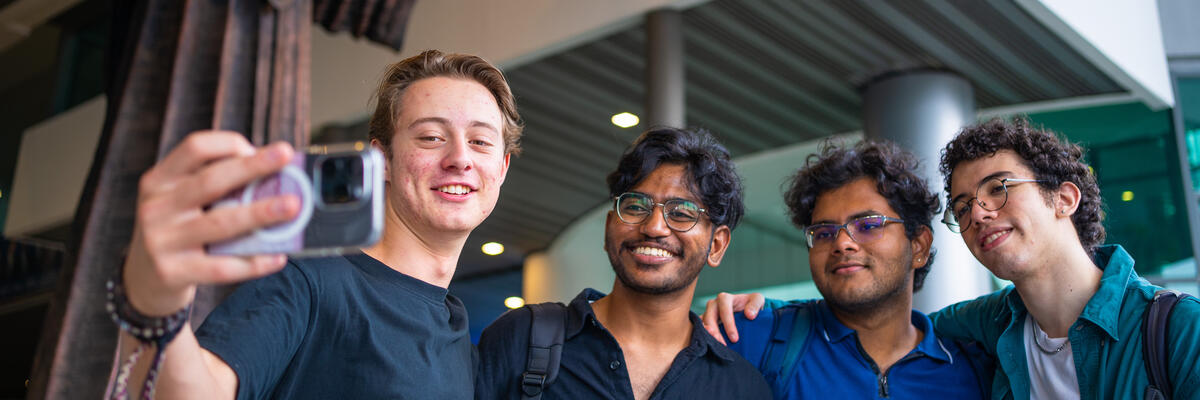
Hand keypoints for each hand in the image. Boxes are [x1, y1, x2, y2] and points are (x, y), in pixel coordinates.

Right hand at [122, 131, 300, 316]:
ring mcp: (162, 240)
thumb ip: (214, 186)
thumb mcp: (179, 201)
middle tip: (285, 156)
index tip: (257, 149)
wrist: (142, 280)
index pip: (193, 148)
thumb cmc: (177, 231)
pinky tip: (278, 256)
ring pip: (221, 223)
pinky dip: (254, 262)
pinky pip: (222, 267)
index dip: (228, 144)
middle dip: (253, 167)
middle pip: (211, 181)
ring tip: (293, 206)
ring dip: (261, 212)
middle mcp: (156, 207)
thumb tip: (276, 176)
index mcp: (159, 181)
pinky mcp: (172, 272)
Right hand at [701, 292, 765, 344]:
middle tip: (722, 344)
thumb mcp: (757, 300)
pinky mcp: (705, 323)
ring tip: (714, 346)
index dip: (728, 324)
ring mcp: (708, 314)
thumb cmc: (750, 305)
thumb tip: (749, 315)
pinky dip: (703, 336)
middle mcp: (714, 305)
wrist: (746, 311)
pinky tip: (709, 346)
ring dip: (708, 335)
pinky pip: (700, 329)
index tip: (734, 338)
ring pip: (703, 324)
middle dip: (715, 331)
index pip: (724, 309)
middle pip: (709, 317)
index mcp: (725, 298)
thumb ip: (755, 304)